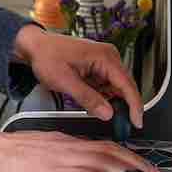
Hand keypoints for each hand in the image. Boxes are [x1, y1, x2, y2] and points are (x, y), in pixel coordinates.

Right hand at [0, 122, 158, 171]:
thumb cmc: (5, 155)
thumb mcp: (36, 154)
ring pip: (107, 160)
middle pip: (110, 150)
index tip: (133, 164)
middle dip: (134, 162)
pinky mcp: (59, 171)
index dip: (120, 154)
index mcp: (63, 142)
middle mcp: (69, 146)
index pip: (99, 145)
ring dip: (130, 170)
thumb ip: (56, 162)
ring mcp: (66, 158)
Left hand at [13, 26, 144, 125]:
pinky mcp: (98, 66)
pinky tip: (89, 100)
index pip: (127, 85)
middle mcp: (108, 56)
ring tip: (93, 108)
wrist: (35, 46)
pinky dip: (101, 96)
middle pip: (125, 87)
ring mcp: (104, 61)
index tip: (136, 122)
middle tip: (118, 125)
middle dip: (122, 106)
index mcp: (104, 56)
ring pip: (116, 88)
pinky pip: (106, 85)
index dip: (134, 106)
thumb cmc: (46, 56)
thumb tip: (107, 113)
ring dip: (109, 101)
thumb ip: (88, 98)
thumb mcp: (65, 81)